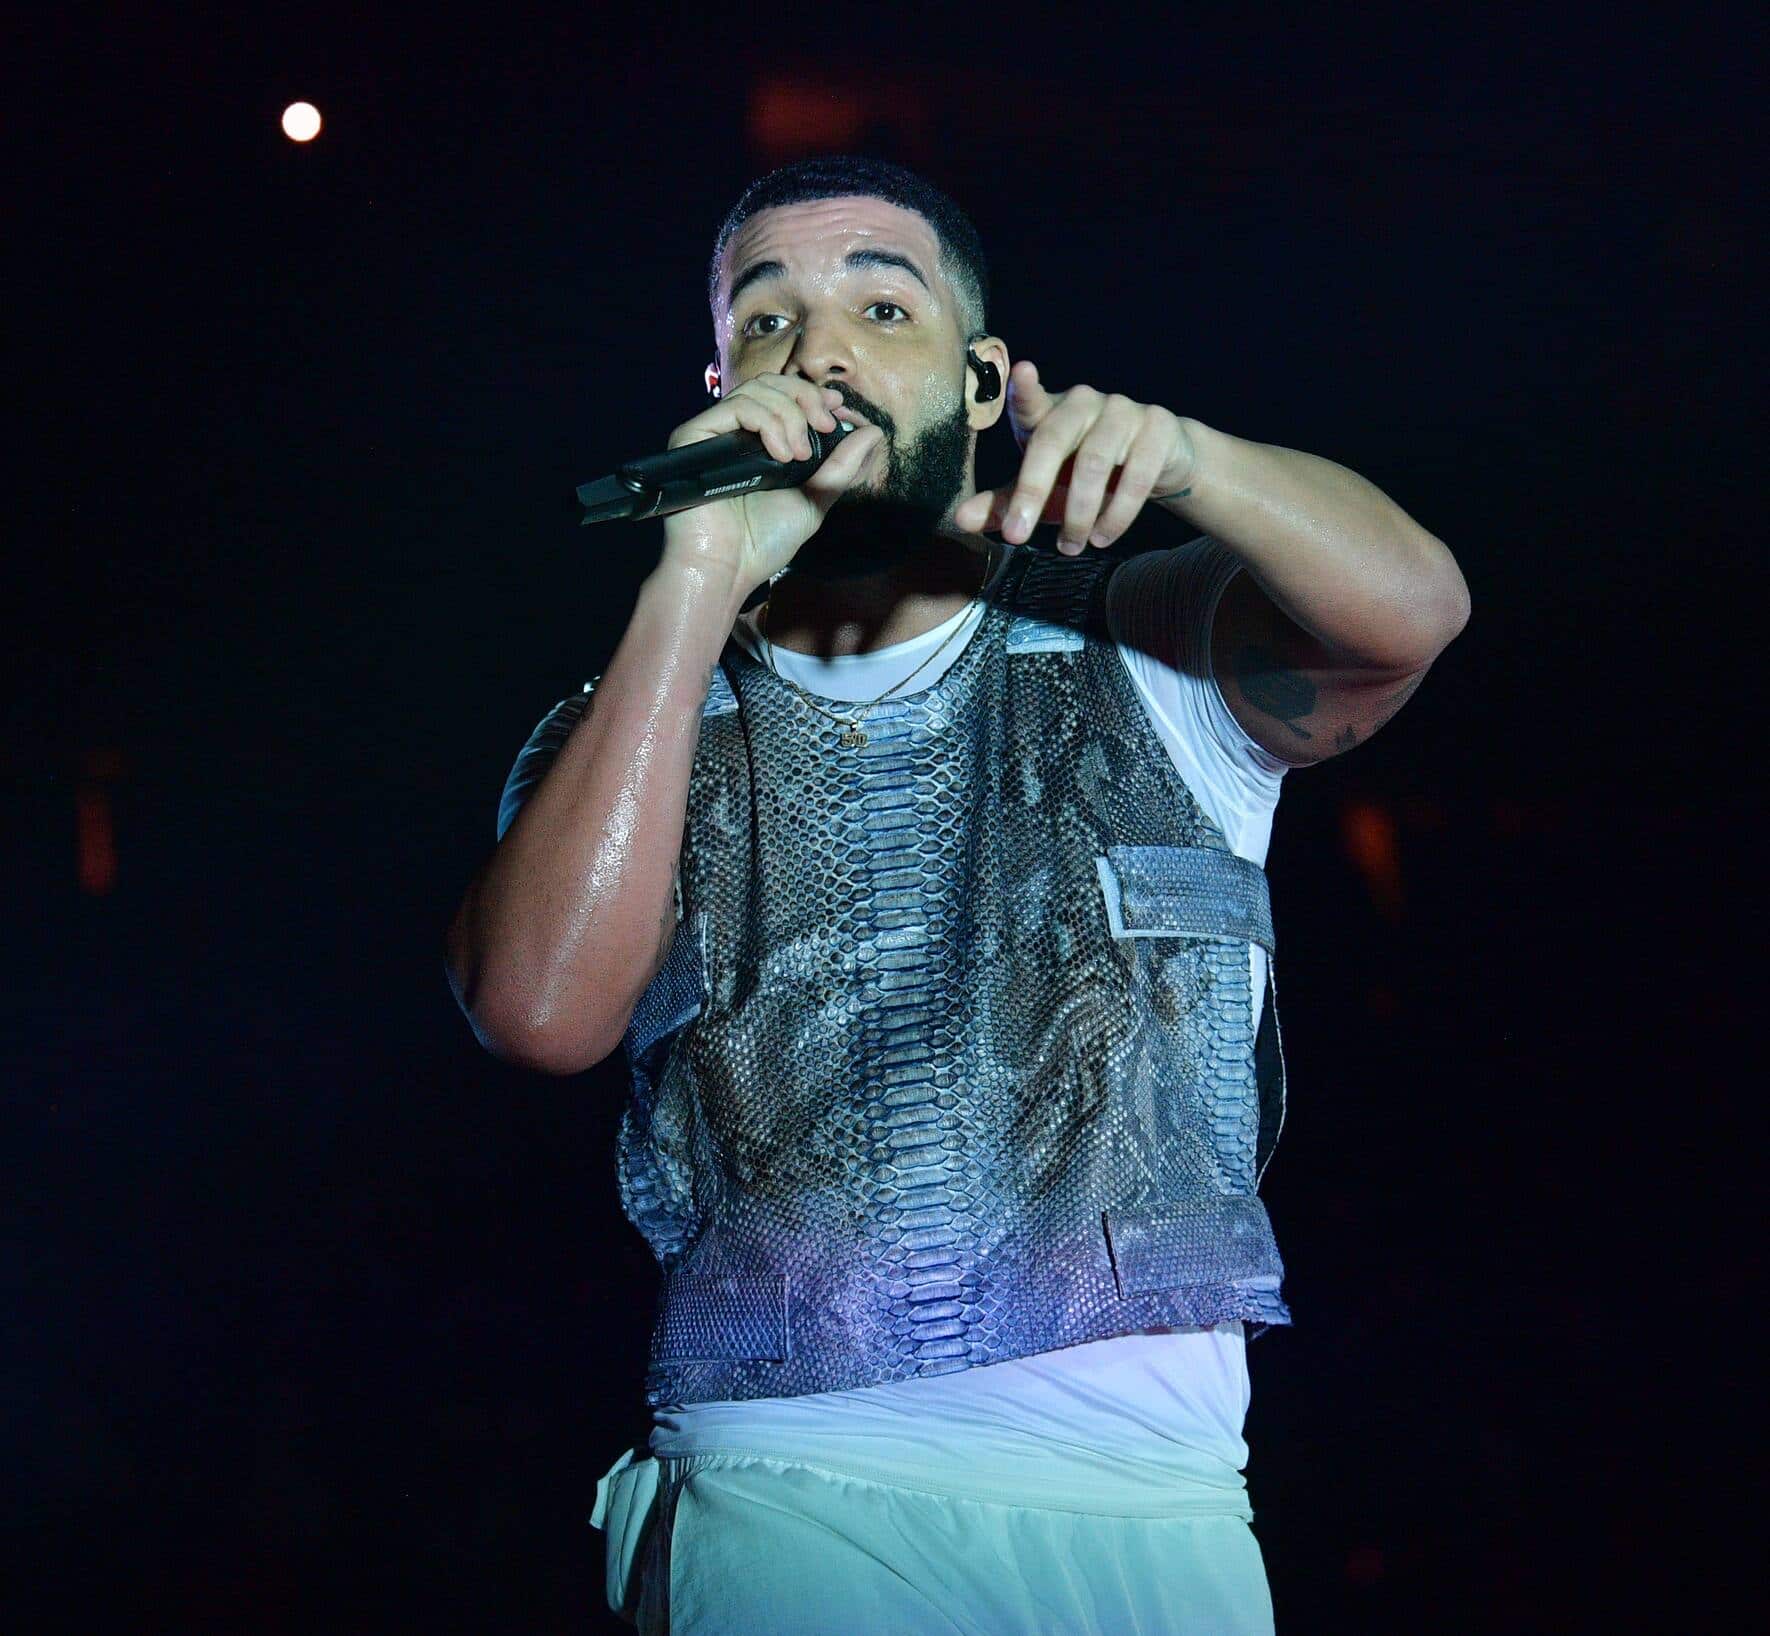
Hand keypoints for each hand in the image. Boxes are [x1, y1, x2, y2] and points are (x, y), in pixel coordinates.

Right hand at [659, 374, 885, 596]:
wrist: (729, 568)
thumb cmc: (764, 541)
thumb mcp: (815, 499)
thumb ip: (843, 466)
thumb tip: (873, 432)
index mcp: (760, 442)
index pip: (785, 396)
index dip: (813, 394)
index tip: (837, 407)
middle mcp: (736, 432)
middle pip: (772, 383)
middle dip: (806, 397)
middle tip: (824, 427)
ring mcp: (715, 432)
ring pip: (757, 390)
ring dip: (790, 416)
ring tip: (799, 456)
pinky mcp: (695, 435)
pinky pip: (737, 406)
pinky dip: (768, 423)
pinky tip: (781, 455)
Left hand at [952, 360, 1195, 553]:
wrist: (1156, 465)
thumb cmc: (1083, 476)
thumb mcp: (1043, 492)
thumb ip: (1004, 504)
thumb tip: (959, 520)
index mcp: (1049, 412)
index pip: (1029, 399)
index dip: (1024, 388)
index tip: (1022, 372)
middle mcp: (1083, 403)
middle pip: (1052, 440)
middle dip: (1032, 491)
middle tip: (1018, 536)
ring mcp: (1122, 411)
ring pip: (1094, 463)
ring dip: (1079, 514)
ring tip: (1070, 546)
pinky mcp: (1157, 428)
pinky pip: (1135, 475)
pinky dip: (1117, 513)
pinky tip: (1104, 536)